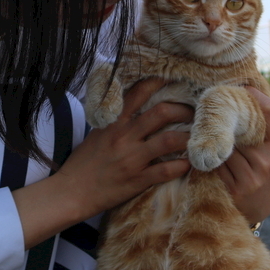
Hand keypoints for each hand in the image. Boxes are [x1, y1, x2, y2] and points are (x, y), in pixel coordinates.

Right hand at [61, 77, 193, 217]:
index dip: (159, 82)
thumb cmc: (84, 162)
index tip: (174, 77)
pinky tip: (189, 163)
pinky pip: (166, 170)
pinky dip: (182, 166)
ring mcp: (132, 158)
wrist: (72, 191)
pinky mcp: (137, 180)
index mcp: (114, 122)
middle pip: (162, 113)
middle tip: (194, 113)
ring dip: (188, 137)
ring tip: (197, 136)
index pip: (138, 93)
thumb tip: (134, 106)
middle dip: (183, 110)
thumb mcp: (97, 133)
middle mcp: (124, 136)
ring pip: (169, 140)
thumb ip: (116, 120)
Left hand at [216, 87, 269, 225]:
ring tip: (206, 132)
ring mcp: (252, 177)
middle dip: (226, 120)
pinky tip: (205, 153)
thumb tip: (245, 95)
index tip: (244, 87)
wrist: (258, 212)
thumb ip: (262, 132)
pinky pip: (216, 163)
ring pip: (224, 146)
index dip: (258, 97)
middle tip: (212, 106)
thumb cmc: (262, 175)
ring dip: (214, 139)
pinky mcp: (235, 189)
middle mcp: (268, 162)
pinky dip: (209, 156)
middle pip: (240, 130)